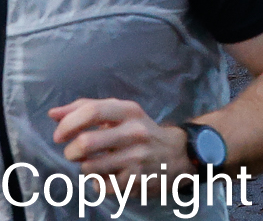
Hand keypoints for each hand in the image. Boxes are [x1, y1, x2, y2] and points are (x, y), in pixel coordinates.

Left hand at [48, 98, 185, 184]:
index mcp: (130, 111)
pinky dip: (98, 183)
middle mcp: (135, 132)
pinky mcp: (135, 180)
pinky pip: (99, 186)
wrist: (177, 154)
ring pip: (89, 167)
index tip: (59, 135)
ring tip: (97, 164)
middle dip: (71, 152)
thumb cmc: (139, 132)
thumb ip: (87, 109)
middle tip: (75, 154)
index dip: (68, 124)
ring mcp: (137, 157)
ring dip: (86, 168)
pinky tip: (110, 176)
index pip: (93, 111)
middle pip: (86, 143)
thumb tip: (53, 114)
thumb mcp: (121, 113)